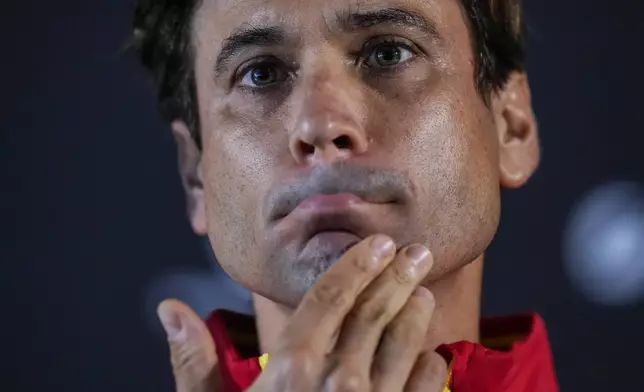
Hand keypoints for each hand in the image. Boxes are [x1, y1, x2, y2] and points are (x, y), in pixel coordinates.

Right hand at [157, 235, 447, 391]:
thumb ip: (193, 362)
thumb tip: (168, 307)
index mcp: (292, 369)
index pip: (329, 298)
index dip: (356, 265)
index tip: (379, 243)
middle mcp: (338, 383)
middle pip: (374, 313)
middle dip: (397, 276)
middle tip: (418, 250)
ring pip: (405, 345)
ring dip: (416, 313)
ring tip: (422, 288)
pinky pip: (426, 390)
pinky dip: (431, 366)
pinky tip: (430, 352)